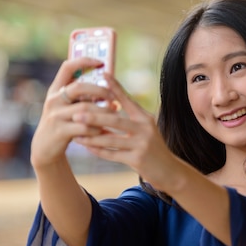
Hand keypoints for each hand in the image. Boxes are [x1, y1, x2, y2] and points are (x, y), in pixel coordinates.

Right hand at [30, 58, 116, 169]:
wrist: (45, 149)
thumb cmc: (64, 125)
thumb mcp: (67, 107)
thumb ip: (82, 98)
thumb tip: (110, 89)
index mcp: (56, 90)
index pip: (67, 67)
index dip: (84, 61)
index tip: (100, 62)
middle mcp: (54, 100)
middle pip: (79, 87)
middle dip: (100, 90)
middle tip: (114, 97)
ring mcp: (55, 115)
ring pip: (85, 108)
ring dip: (103, 111)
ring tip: (114, 114)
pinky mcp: (60, 131)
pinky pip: (85, 127)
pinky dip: (97, 129)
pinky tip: (103, 130)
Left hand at [72, 73, 182, 189]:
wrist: (170, 171)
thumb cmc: (153, 149)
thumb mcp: (146, 130)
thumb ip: (130, 120)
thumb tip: (108, 108)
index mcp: (145, 118)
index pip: (128, 100)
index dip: (115, 87)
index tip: (103, 74)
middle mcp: (145, 129)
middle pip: (115, 120)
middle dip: (94, 117)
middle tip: (76, 113)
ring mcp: (142, 144)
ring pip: (111, 139)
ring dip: (91, 137)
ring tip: (76, 133)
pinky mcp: (137, 159)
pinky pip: (113, 154)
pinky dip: (99, 151)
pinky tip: (87, 148)